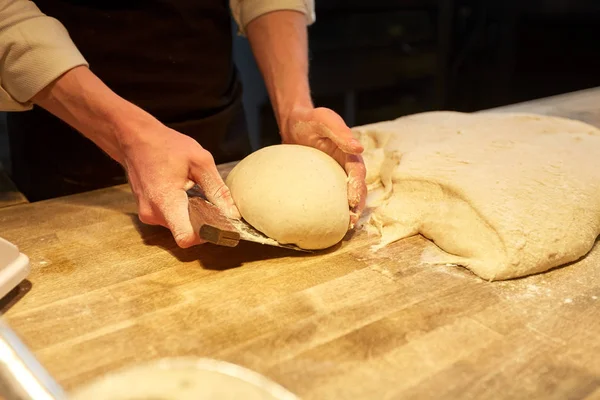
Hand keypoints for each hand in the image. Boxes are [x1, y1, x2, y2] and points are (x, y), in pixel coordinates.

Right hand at [121, 121, 239, 247]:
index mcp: (166, 201)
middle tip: (213, 206)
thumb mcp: (200, 162)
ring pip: (179, 227)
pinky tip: (184, 193)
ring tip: (195, 193)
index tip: (219, 224)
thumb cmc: (167, 146)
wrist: (133, 138)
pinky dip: (182, 212)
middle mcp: (153, 213)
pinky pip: (170, 220)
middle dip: (203, 224)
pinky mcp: (147, 212)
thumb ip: (218, 191)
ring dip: (192, 217)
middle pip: (186, 233)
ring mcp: (148, 214)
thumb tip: (234, 215)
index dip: (206, 235)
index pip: (186, 238)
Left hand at [280, 106, 366, 225]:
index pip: (357, 172)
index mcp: (349, 152)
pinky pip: (330, 196)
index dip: (357, 186)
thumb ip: (340, 132)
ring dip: (349, 210)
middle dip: (357, 204)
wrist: (294, 123)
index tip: (353, 200)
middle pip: (357, 187)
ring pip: (346, 194)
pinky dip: (332, 209)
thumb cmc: (309, 119)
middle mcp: (345, 165)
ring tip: (345, 227)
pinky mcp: (323, 181)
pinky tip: (326, 222)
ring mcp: (335, 174)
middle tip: (353, 220)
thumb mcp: (324, 119)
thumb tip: (358, 147)